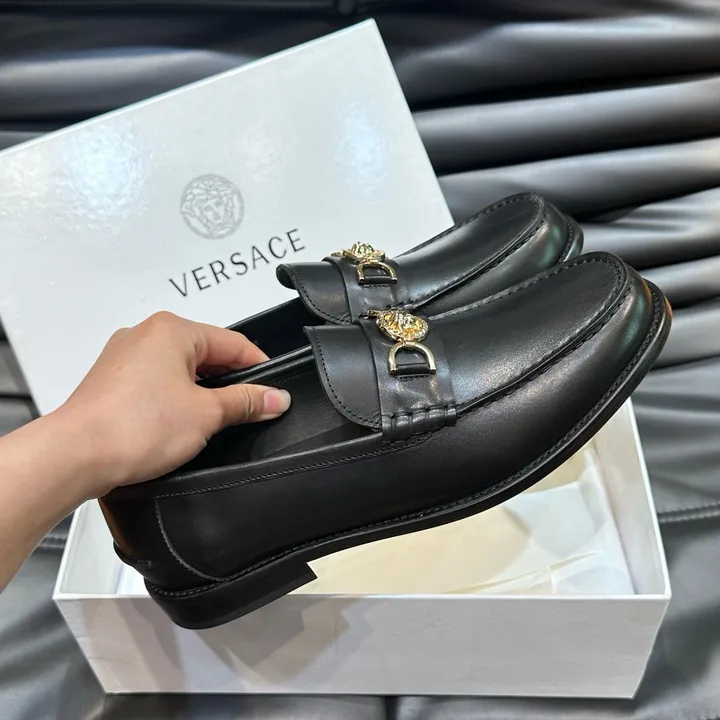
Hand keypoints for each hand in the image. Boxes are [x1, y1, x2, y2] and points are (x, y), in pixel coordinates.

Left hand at [50, 311, 290, 495]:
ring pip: (180, 367)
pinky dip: (175, 396)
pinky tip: (181, 421)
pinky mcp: (111, 379)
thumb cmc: (133, 427)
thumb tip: (275, 398)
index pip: (233, 343)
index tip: (274, 391)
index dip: (259, 368)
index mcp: (172, 329)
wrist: (75, 455)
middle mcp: (145, 334)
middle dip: (230, 381)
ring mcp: (124, 356)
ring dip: (202, 390)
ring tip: (216, 419)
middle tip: (251, 409)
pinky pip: (156, 380)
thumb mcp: (207, 414)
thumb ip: (246, 402)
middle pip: (206, 352)